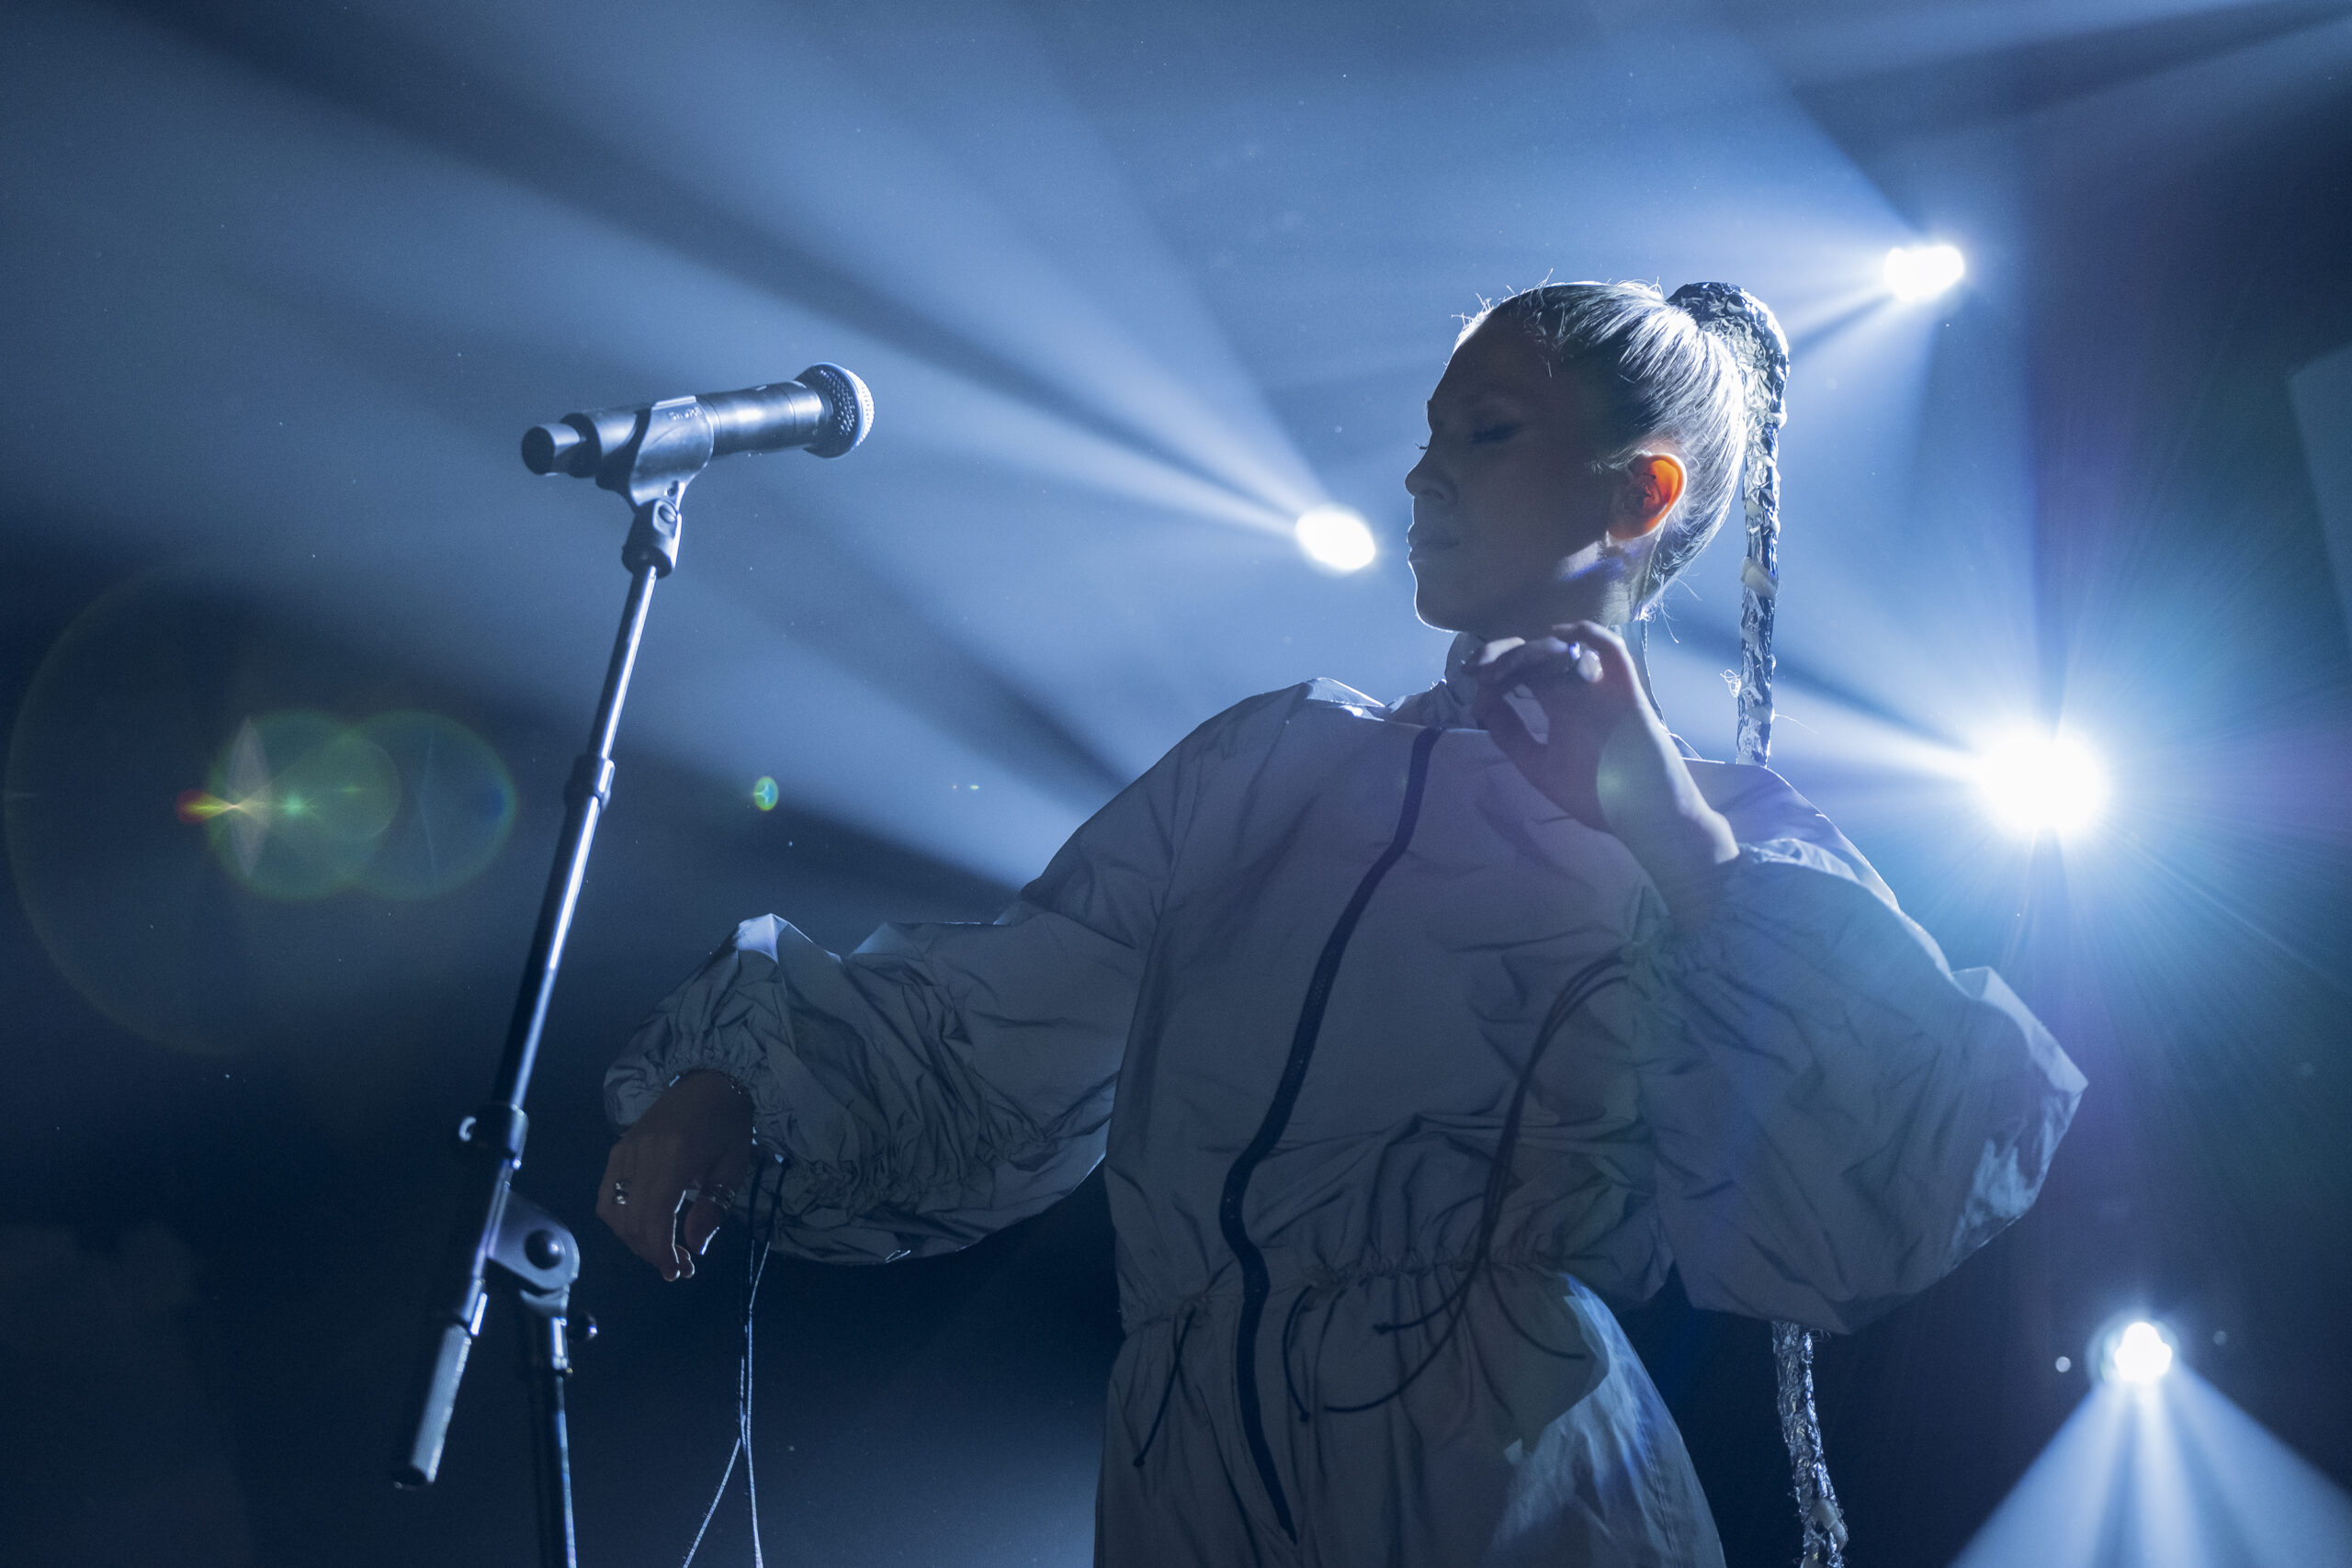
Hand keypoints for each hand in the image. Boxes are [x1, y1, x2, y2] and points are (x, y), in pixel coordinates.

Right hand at [596, 1070, 755, 1281]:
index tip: (678, 1272)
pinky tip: (644, 1226)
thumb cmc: (727, 1122)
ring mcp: (624, 1150)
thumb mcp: (732, 1166)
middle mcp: (640, 1153)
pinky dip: (620, 1219)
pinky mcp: (617, 1150)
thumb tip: (694, 1247)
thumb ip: (713, 1208)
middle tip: (678, 1266)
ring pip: (613, 1211)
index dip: (661, 1251)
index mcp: (674, 1155)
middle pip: (631, 1219)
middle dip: (651, 1251)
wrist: (709, 1080)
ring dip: (634, 1239)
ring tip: (662, 1249)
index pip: (654, 1216)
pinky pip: (608, 1194)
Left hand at [1470, 622, 1737, 925]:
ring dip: (1532, 650)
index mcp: (1557, 706)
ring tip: (1502, 665)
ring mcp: (1603, 689)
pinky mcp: (1627, 693)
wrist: (1648, 818)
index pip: (1522, 671)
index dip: (1494, 667)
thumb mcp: (1540, 766)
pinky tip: (1561, 634)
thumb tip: (1481, 701)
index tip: (1470, 676)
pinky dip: (1590, 635)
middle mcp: (1577, 691)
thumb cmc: (1598, 796)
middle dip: (1503, 654)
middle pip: (1538, 654)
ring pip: (1568, 649)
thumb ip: (1511, 735)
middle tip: (1477, 667)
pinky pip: (1613, 653)